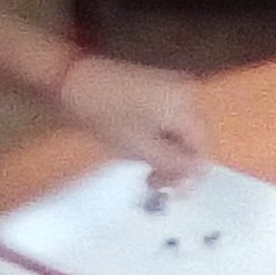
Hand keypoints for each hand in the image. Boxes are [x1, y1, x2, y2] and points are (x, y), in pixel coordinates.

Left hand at [56, 54, 207, 188]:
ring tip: (144, 167)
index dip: (189, 177)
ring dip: (168, 153)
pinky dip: (161, 137)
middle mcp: (189, 92)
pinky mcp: (158, 87)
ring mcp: (173, 87)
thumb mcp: (141, 147)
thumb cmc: (106, 115)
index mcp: (188, 105)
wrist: (72, 79)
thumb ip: (173, 166)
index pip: (203, 149)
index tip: (168, 195)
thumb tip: (194, 181)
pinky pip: (171, 119)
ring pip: (182, 131)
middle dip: (178, 165)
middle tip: (152, 183)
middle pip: (195, 139)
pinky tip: (142, 147)